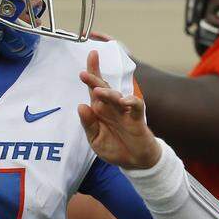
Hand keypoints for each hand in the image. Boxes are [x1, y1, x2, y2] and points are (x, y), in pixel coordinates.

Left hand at [78, 51, 159, 169]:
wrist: (135, 162)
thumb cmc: (115, 148)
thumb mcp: (95, 139)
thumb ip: (88, 124)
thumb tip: (81, 106)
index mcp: (100, 110)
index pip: (94, 89)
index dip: (91, 73)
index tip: (90, 56)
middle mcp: (111, 107)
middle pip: (103, 89)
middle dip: (94, 79)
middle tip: (84, 74)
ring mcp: (124, 112)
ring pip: (116, 97)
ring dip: (108, 93)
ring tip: (98, 92)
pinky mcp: (136, 119)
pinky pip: (136, 106)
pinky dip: (131, 101)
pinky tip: (123, 101)